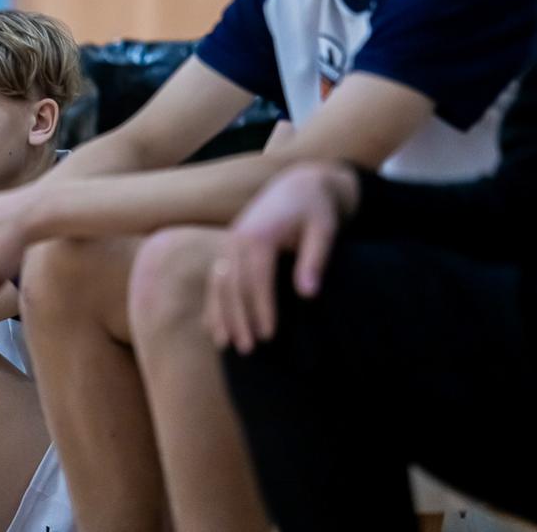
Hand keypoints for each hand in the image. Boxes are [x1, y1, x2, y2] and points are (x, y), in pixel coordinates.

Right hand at [203, 162, 358, 354]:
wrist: (298, 186)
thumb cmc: (315, 210)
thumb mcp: (324, 230)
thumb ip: (314, 260)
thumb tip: (307, 293)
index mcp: (258, 235)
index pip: (257, 279)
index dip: (262, 309)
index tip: (269, 335)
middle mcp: (237, 240)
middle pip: (233, 286)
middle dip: (239, 319)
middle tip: (248, 350)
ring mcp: (229, 243)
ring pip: (219, 285)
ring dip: (222, 316)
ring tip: (226, 345)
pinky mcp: (228, 248)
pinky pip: (215, 279)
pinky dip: (213, 303)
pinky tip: (211, 327)